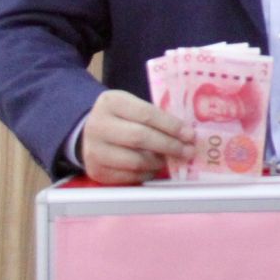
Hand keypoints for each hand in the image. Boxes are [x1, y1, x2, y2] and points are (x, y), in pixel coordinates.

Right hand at [80, 88, 194, 184]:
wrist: (89, 131)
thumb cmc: (121, 117)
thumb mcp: (133, 106)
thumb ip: (155, 116)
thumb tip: (186, 134)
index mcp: (111, 103)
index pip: (146, 114)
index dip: (171, 126)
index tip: (190, 134)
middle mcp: (98, 126)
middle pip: (140, 138)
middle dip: (169, 145)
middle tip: (188, 150)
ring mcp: (94, 150)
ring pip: (135, 161)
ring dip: (159, 162)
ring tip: (170, 159)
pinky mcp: (96, 171)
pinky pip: (129, 177)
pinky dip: (147, 173)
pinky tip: (154, 167)